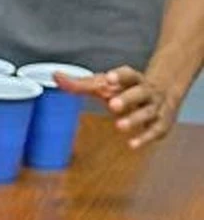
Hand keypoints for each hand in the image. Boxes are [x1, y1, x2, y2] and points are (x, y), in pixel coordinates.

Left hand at [55, 65, 179, 147]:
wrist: (163, 91)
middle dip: (127, 98)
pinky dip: (145, 137)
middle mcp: (146, 92)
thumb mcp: (103, 85)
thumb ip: (79, 84)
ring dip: (135, 119)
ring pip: (147, 112)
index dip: (119, 76)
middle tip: (113, 104)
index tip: (108, 78)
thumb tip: (56, 76)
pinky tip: (132, 144)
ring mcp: (154, 107)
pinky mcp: (160, 123)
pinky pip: (155, 130)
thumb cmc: (124, 90)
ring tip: (120, 126)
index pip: (128, 75)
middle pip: (139, 92)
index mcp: (132, 80)